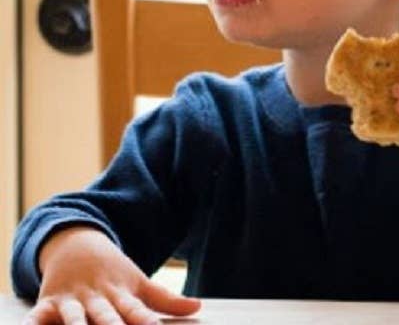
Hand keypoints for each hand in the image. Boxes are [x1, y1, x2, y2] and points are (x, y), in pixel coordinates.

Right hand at [24, 226, 200, 323]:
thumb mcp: (138, 282)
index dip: (147, 323)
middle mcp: (99, 299)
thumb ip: (166, 300)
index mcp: (122, 295)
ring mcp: (73, 300)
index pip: (138, 313)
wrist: (77, 244)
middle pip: (108, 318)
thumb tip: (198, 307)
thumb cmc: (112, 271)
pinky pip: (38, 317)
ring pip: (76, 318)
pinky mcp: (49, 303)